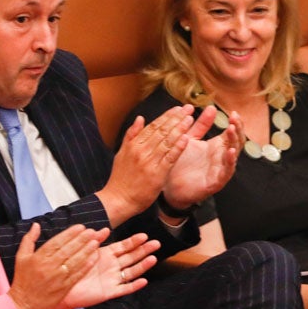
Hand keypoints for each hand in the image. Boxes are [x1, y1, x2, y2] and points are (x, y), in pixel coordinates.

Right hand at [7, 224, 102, 308]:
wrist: (24, 303)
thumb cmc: (23, 279)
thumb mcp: (21, 257)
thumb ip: (29, 239)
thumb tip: (36, 225)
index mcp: (39, 257)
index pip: (57, 242)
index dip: (70, 234)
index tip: (80, 227)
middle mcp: (49, 266)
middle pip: (68, 250)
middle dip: (81, 240)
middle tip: (92, 232)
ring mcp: (58, 278)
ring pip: (75, 262)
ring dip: (86, 251)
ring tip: (95, 242)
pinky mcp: (64, 288)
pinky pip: (77, 275)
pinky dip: (86, 267)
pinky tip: (93, 259)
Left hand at [55, 232, 157, 308]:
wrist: (64, 289)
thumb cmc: (73, 269)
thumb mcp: (85, 252)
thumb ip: (95, 241)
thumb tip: (106, 229)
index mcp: (107, 255)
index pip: (124, 246)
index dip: (134, 241)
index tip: (145, 236)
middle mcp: (112, 266)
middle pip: (132, 257)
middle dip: (144, 250)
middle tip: (156, 244)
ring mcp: (112, 279)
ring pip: (131, 271)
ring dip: (142, 265)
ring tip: (153, 258)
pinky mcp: (110, 292)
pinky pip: (124, 288)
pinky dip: (134, 285)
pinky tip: (143, 281)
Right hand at [98, 106, 194, 222]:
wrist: (118, 199)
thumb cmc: (120, 178)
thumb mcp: (121, 153)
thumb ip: (131, 135)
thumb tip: (140, 118)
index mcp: (134, 144)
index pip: (153, 126)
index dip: (166, 116)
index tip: (177, 109)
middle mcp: (141, 150)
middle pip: (162, 131)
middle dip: (176, 118)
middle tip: (188, 109)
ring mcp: (149, 162)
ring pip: (167, 142)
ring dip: (179, 129)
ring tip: (189, 120)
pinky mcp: (157, 174)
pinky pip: (169, 158)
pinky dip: (178, 148)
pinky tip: (186, 139)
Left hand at [162, 107, 241, 208]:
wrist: (168, 186)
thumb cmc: (180, 163)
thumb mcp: (190, 139)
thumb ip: (201, 125)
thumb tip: (211, 107)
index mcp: (217, 147)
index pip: (233, 133)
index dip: (236, 123)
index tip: (234, 112)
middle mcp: (221, 157)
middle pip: (237, 142)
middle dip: (238, 129)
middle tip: (235, 119)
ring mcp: (219, 170)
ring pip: (233, 155)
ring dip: (234, 142)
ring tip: (232, 130)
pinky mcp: (215, 182)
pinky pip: (226, 172)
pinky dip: (229, 162)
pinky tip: (229, 152)